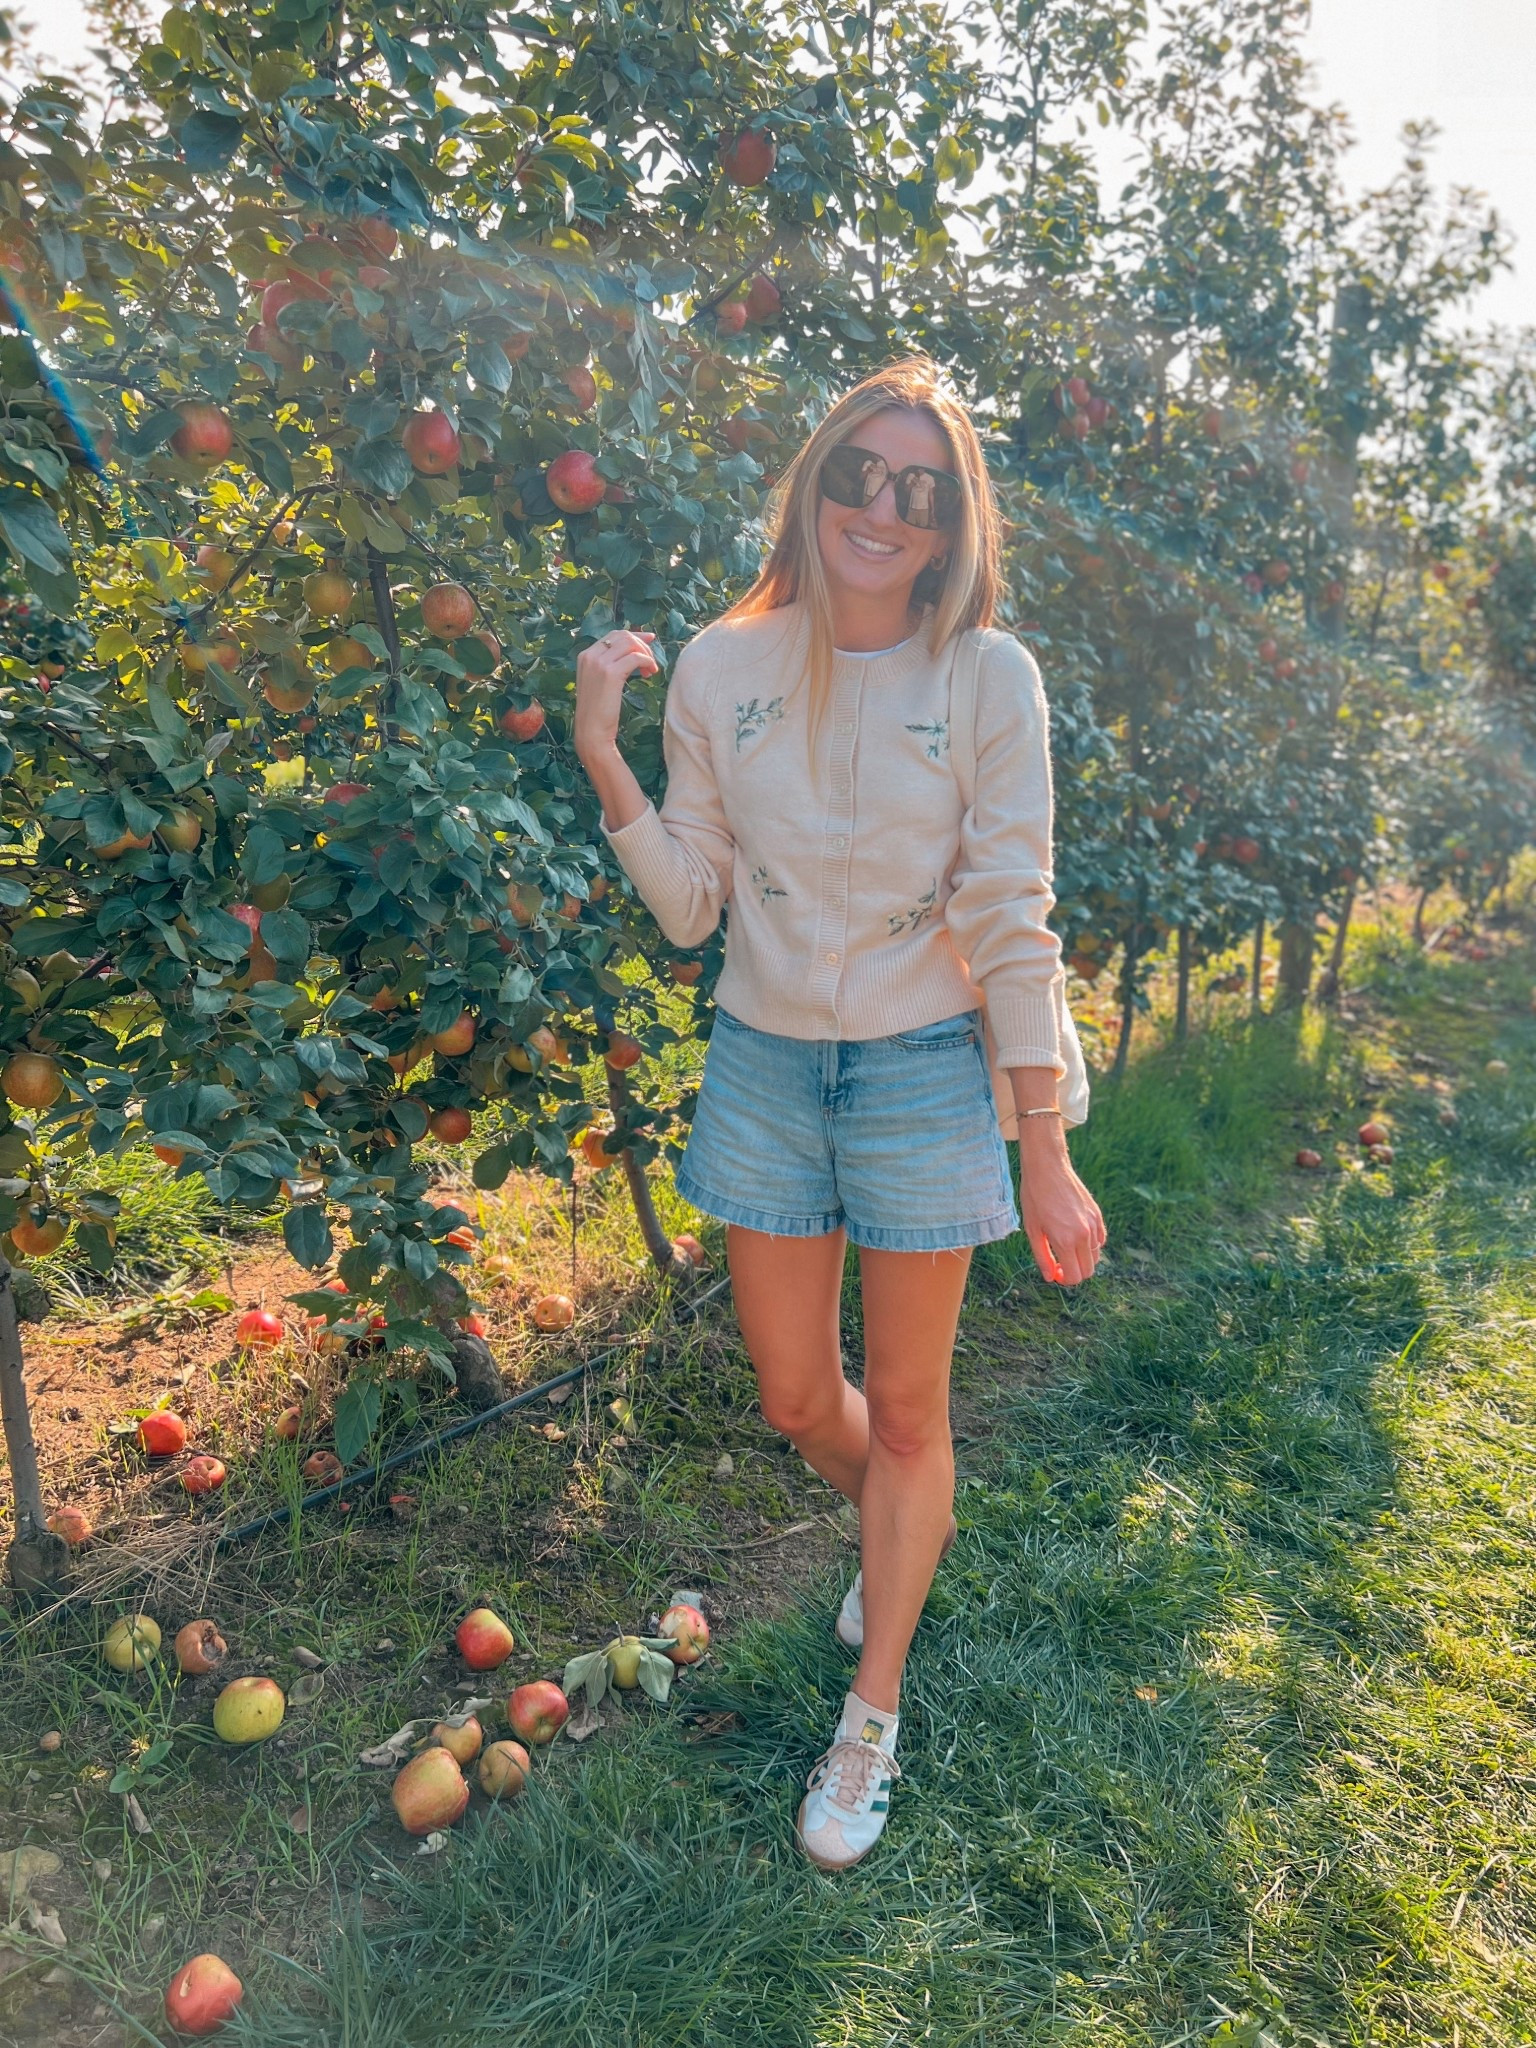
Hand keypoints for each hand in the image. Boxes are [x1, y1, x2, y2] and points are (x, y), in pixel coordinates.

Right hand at [574, 629, 660, 764]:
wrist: (591, 732)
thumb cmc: (597, 712)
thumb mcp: (599, 683)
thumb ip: (609, 666)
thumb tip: (632, 653)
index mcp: (585, 656)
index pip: (613, 635)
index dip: (634, 636)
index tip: (650, 641)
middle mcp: (590, 655)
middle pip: (623, 636)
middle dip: (642, 644)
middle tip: (652, 661)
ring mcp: (599, 663)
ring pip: (630, 643)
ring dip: (646, 654)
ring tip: (651, 671)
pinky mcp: (611, 673)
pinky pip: (636, 657)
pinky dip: (647, 662)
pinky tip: (650, 674)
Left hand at [1018, 1144, 1104, 1285]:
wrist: (1048, 1168)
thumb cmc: (1035, 1197)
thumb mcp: (1032, 1229)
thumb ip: (1042, 1257)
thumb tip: (1050, 1277)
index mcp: (1065, 1240)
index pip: (1074, 1276)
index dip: (1064, 1280)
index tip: (1055, 1272)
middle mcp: (1084, 1234)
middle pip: (1088, 1271)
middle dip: (1074, 1273)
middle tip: (1060, 1263)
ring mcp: (1094, 1224)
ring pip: (1096, 1256)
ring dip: (1082, 1258)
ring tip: (1065, 1246)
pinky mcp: (1098, 1215)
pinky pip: (1100, 1241)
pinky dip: (1091, 1245)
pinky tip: (1075, 1236)